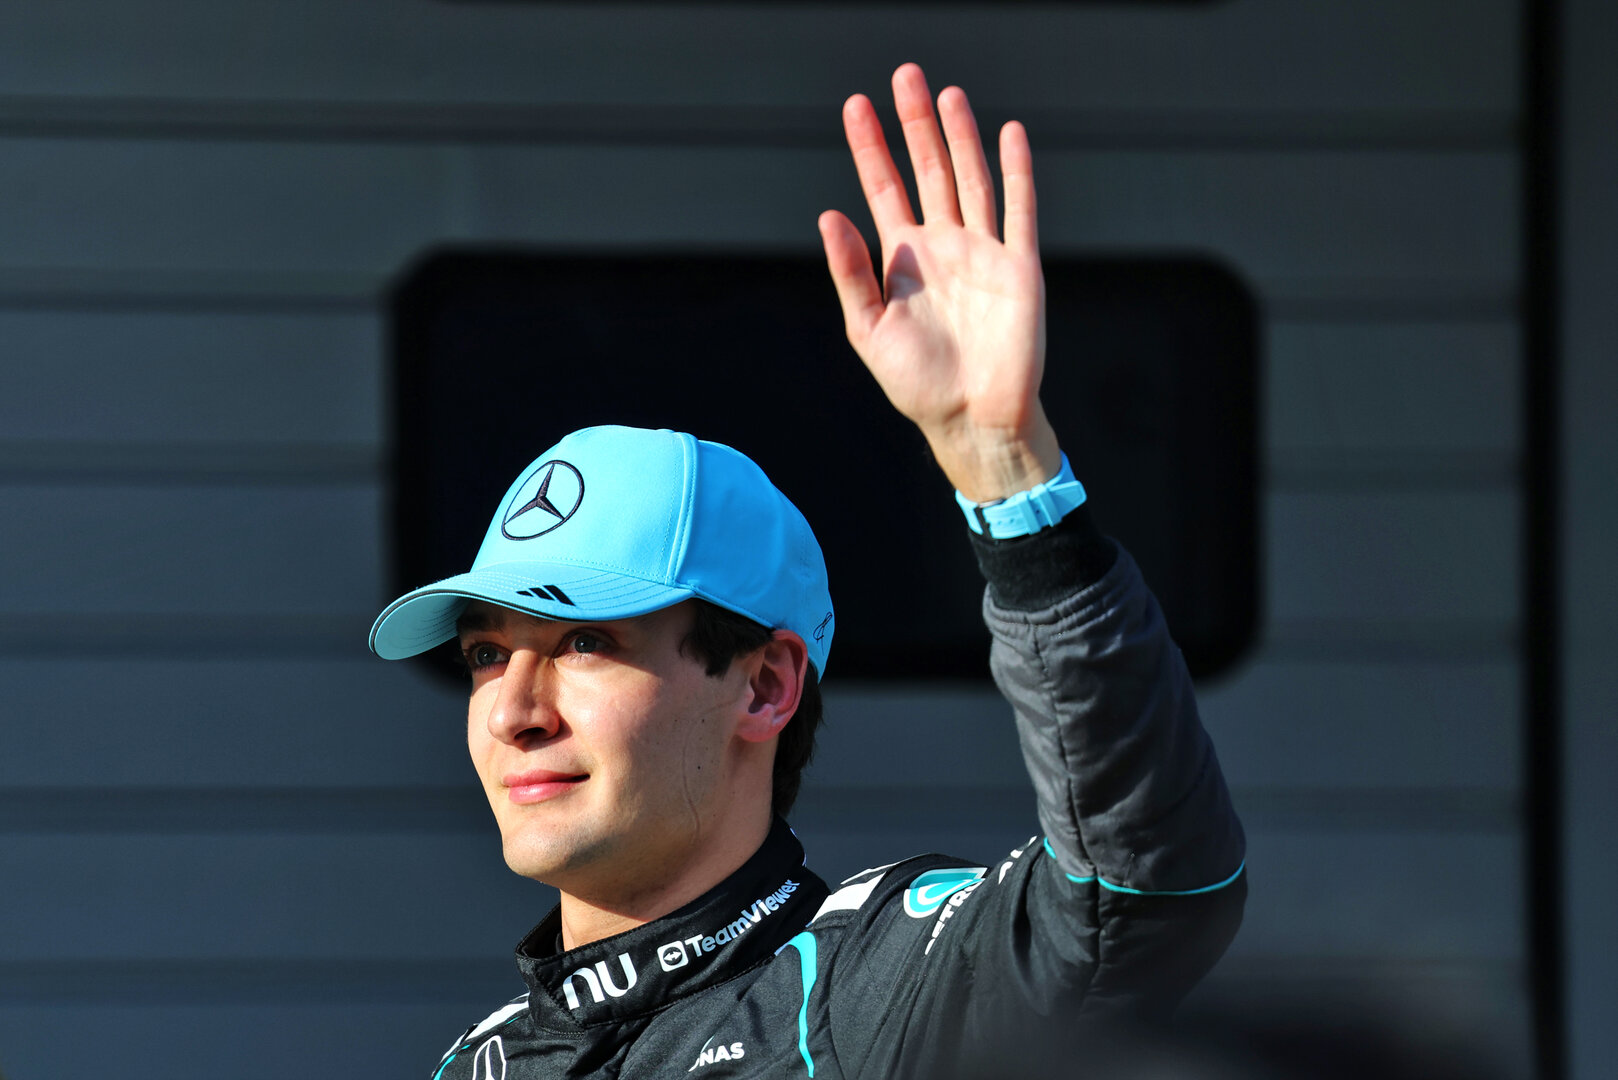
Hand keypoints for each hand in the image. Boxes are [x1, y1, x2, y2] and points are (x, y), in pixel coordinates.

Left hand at [819, 63, 1060, 502]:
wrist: (973, 418)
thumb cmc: (917, 383)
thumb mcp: (869, 330)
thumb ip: (851, 273)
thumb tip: (828, 215)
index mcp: (903, 259)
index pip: (883, 188)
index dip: (869, 147)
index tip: (856, 106)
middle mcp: (943, 246)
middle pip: (928, 170)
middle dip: (915, 125)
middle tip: (905, 76)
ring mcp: (983, 252)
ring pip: (971, 179)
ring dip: (961, 137)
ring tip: (947, 95)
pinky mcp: (1019, 267)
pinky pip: (1019, 210)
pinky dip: (1016, 172)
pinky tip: (1009, 134)